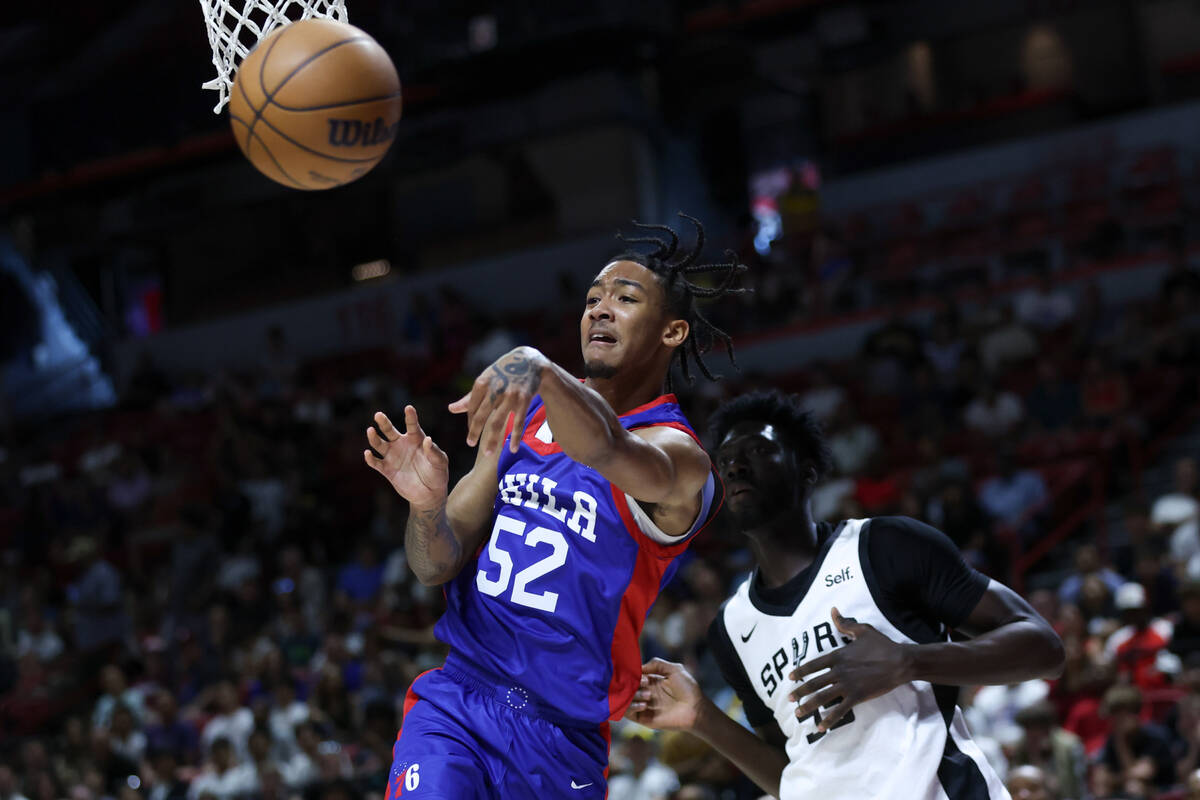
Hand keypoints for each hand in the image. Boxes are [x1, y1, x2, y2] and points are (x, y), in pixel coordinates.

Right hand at [364, 407, 448, 509]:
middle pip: (389, 430)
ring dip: (374, 438)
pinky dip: (371, 459)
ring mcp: (393, 456)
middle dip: (383, 422)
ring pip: (379, 444)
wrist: (429, 494)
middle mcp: (402, 444)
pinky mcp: (387, 470)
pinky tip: (368, 454)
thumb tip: (427, 440)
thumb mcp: (440, 462)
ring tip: (370, 430)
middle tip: (378, 415)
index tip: (409, 408)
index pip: (412, 425)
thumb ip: (434, 452)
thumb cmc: (437, 474)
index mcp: (416, 439)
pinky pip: (376, 463)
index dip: (410, 417)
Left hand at [449, 347, 547, 454]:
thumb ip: (469, 397)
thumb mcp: (486, 380)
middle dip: (475, 432)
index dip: (471, 423)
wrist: (530, 362)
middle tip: (471, 445)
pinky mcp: (524, 400)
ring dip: (492, 440)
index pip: (471, 408)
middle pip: (481, 416)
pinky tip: (512, 449)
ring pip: (498, 422)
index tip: (472, 434)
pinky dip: (515, 437)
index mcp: (482, 383)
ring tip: (487, 453)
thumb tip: (451, 409)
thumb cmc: (503, 373)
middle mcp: (495, 389)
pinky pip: (518, 422)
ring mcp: (510, 395)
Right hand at [624, 658, 704, 730]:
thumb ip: (657, 664)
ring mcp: (644, 706)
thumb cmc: (688, 689)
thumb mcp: (675, 669)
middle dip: (632, 684)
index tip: (641, 674)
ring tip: (648, 696)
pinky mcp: (644, 719)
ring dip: (633, 696)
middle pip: (627, 687)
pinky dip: (631, 707)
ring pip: (625, 699)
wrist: (696, 709)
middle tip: (645, 683)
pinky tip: (644, 704)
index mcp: (651, 681)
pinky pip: (628, 713)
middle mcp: (645, 693)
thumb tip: (640, 667)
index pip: (634, 676)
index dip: (634, 673)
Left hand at [788, 608, 911, 731]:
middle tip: (789, 698)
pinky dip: (829, 719)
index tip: (790, 677)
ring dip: (808, 706)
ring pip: (822, 697)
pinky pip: (840, 710)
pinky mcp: (858, 696)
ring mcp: (847, 685)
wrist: (900, 662)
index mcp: (838, 656)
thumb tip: (833, 610)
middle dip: (800, 691)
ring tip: (798, 713)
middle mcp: (839, 671)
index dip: (800, 671)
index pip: (813, 665)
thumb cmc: (882, 645)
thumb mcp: (862, 630)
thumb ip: (844, 623)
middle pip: (814, 683)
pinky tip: (821, 727)